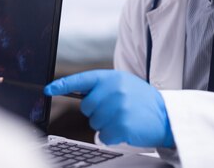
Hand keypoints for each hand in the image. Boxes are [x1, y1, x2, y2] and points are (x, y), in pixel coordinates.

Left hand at [44, 70, 174, 147]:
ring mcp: (118, 108)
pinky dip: (112, 136)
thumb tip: (76, 90)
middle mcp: (114, 90)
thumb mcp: (123, 84)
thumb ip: (102, 85)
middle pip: (86, 107)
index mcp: (112, 77)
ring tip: (123, 117)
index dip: (62, 84)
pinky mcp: (122, 125)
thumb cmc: (140, 100)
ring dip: (106, 124)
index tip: (47, 89)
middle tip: (114, 110)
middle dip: (96, 111)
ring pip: (94, 122)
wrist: (165, 115)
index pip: (82, 79)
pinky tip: (125, 128)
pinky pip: (104, 135)